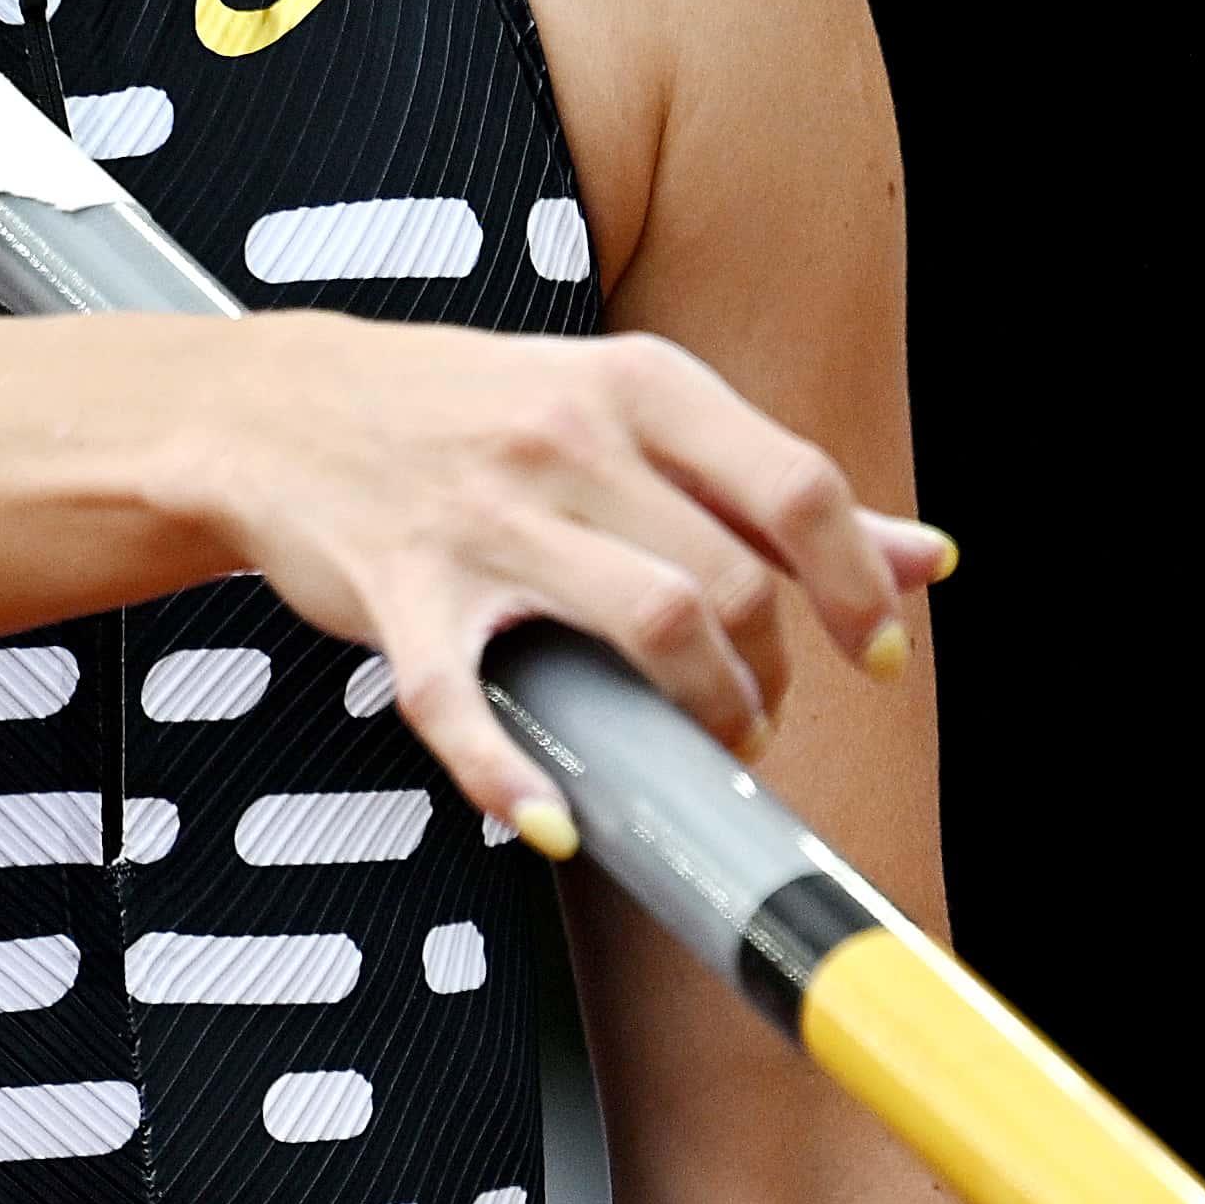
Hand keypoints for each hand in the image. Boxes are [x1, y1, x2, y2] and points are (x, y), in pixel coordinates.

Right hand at [173, 317, 953, 843]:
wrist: (274, 406)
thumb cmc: (461, 409)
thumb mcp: (619, 406)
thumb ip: (763, 480)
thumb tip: (930, 555)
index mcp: (636, 383)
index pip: (797, 489)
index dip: (858, 587)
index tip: (874, 649)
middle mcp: (567, 439)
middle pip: (735, 580)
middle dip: (772, 674)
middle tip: (754, 711)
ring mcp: (483, 518)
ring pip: (652, 627)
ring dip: (705, 717)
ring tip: (700, 741)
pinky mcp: (402, 594)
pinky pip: (468, 709)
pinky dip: (518, 782)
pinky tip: (554, 820)